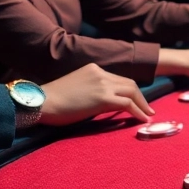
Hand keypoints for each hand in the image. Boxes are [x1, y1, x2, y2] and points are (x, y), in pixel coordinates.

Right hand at [38, 63, 154, 125]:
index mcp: (93, 69)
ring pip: (132, 91)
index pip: (118, 79)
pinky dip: (138, 111)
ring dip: (142, 104)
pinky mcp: (103, 97)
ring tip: (148, 115)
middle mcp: (101, 73)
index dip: (129, 90)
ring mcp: (103, 84)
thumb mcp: (75, 88)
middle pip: (129, 83)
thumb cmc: (52, 100)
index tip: (136, 101)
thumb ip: (90, 90)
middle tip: (148, 109)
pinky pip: (127, 104)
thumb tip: (100, 103)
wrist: (40, 102)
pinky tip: (142, 119)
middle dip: (141, 97)